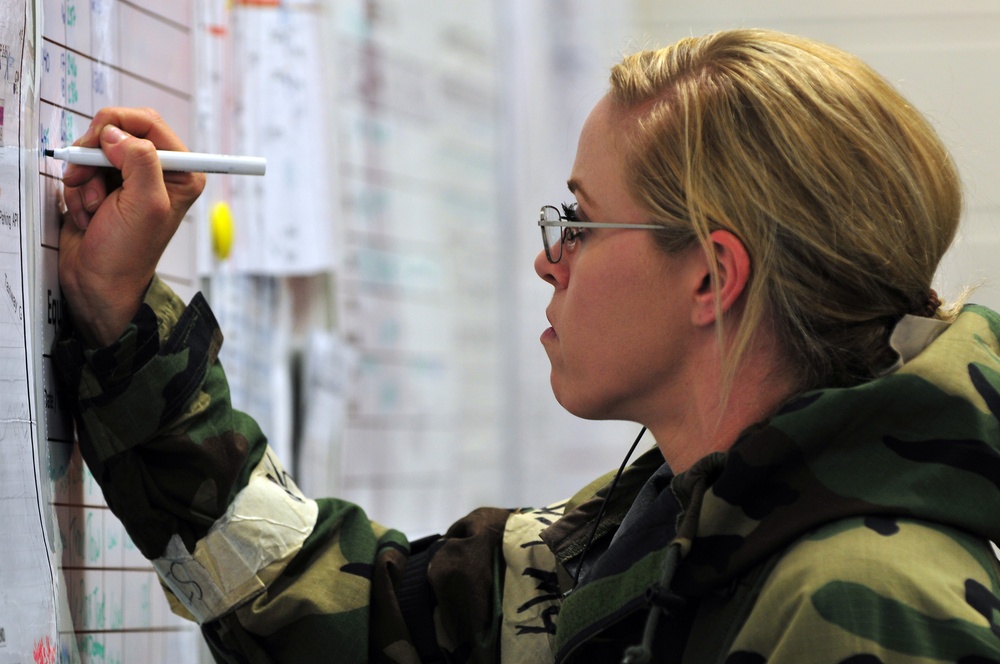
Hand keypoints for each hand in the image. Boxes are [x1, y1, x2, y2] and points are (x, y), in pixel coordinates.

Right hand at [59, 108, 205, 346]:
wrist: (98, 283)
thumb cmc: (128, 253)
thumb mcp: (145, 204)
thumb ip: (139, 160)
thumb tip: (117, 133)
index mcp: (181, 172)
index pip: (150, 122)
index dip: (119, 125)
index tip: (101, 142)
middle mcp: (157, 172)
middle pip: (117, 131)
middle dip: (96, 155)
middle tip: (88, 176)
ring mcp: (128, 179)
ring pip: (95, 152)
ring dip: (86, 179)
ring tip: (96, 209)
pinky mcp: (104, 187)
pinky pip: (82, 170)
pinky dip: (78, 190)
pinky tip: (90, 216)